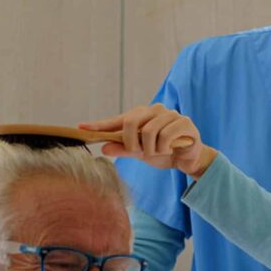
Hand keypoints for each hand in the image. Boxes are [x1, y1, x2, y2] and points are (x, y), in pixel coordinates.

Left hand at [81, 104, 217, 177]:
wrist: (188, 159)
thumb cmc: (163, 152)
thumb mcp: (140, 154)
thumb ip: (124, 150)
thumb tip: (103, 148)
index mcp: (142, 115)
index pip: (117, 120)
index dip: (99, 124)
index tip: (81, 128)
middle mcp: (155, 110)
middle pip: (131, 122)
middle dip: (131, 142)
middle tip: (138, 152)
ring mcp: (170, 115)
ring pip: (149, 132)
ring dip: (151, 149)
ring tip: (158, 152)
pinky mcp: (184, 123)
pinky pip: (166, 136)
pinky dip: (164, 148)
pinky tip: (170, 150)